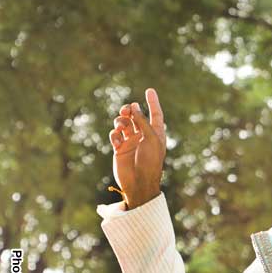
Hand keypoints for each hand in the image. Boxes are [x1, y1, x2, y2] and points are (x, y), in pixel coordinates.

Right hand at [108, 88, 166, 208]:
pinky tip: (117, 142)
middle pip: (135, 116)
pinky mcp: (119, 148)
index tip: (149, 90)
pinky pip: (115, 135)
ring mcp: (131, 141)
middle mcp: (143, 136)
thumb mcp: (151, 138)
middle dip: (129, 110)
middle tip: (126, 111)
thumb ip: (143, 121)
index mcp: (156, 133)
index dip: (153, 102)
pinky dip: (114, 135)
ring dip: (120, 121)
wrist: (139, 182)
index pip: (155, 114)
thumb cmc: (150, 161)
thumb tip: (134, 106)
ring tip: (121, 126)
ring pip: (123, 124)